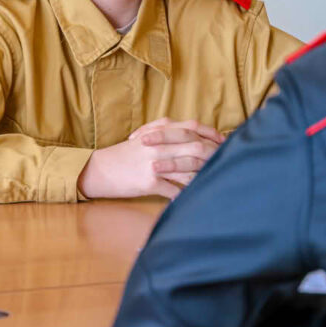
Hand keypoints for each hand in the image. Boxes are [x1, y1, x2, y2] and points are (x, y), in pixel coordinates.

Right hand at [78, 119, 224, 199]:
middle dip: (212, 156)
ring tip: (213, 181)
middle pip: (195, 148)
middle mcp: (158, 145)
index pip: (192, 127)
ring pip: (189, 171)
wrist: (100, 170)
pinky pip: (175, 190)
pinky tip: (193, 199)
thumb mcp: (144, 135)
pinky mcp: (149, 183)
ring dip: (202, 177)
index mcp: (158, 132)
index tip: (223, 142)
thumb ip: (164, 127)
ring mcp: (154, 164)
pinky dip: (185, 195)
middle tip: (225, 162)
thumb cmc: (125, 154)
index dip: (211, 134)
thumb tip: (191, 128)